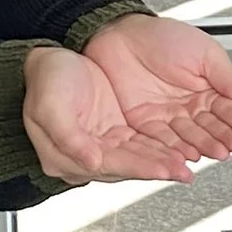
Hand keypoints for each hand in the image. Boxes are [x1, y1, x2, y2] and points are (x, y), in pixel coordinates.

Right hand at [21, 44, 196, 184]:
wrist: (49, 60)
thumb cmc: (45, 80)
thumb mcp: (49, 106)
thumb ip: (69, 137)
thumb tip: (91, 163)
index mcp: (64, 157)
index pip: (109, 166)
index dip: (138, 168)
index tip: (163, 170)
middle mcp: (85, 156)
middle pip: (126, 165)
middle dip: (156, 168)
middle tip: (183, 172)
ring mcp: (100, 143)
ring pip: (136, 155)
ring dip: (161, 160)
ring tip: (186, 164)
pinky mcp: (113, 130)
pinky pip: (139, 142)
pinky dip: (158, 145)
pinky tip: (177, 148)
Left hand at [80, 13, 231, 176]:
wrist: (122, 35)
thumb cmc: (164, 37)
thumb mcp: (207, 53)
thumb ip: (230, 81)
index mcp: (208, 89)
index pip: (229, 111)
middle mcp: (190, 106)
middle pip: (212, 128)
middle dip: (224, 137)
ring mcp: (169, 115)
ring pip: (191, 137)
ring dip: (205, 147)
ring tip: (216, 152)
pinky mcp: (146, 123)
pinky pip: (164, 140)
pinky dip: (177, 149)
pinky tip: (190, 154)